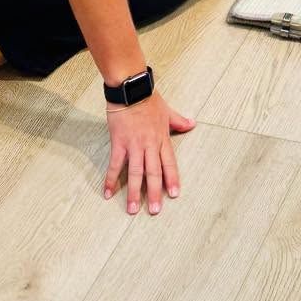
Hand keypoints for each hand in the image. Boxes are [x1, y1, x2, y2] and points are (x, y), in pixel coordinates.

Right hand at [104, 91, 193, 214]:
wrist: (131, 89)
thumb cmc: (148, 99)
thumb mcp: (167, 110)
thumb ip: (179, 120)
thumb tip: (192, 124)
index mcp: (162, 138)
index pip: (169, 163)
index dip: (172, 179)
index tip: (174, 195)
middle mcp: (149, 145)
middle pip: (153, 173)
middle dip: (154, 193)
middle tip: (154, 211)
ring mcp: (134, 145)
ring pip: (135, 173)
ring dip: (134, 192)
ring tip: (132, 209)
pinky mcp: (119, 143)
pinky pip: (115, 165)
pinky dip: (110, 179)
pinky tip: (107, 193)